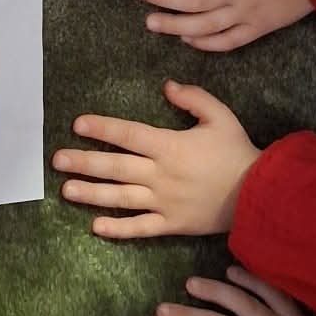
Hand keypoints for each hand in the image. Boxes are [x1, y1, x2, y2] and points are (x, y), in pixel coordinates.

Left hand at [55, 80, 257, 240]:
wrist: (259, 194)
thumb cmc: (237, 152)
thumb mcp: (220, 116)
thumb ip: (193, 99)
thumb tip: (166, 86)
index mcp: (170, 146)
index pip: (128, 134)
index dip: (102, 129)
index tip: (78, 125)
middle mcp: (161, 175)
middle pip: (116, 167)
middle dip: (84, 162)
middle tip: (57, 160)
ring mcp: (164, 202)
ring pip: (121, 197)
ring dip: (91, 194)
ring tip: (66, 190)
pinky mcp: (172, 224)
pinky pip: (141, 228)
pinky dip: (118, 228)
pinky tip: (96, 226)